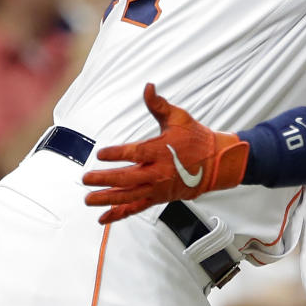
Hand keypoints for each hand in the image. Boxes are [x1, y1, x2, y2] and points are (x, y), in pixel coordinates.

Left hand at [82, 83, 249, 223]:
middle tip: (87, 178)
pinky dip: (120, 214)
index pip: (135, 153)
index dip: (117, 154)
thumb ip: (158, 105)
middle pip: (128, 179)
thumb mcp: (179, 118)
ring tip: (88, 199)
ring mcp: (158, 188)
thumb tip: (148, 88)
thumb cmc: (196, 138)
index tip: (101, 154)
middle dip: (105, 179)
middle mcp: (159, 172)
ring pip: (129, 196)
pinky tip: (103, 217)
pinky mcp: (158, 198)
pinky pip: (137, 208)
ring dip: (107, 198)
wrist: (218, 163)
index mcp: (162, 151)